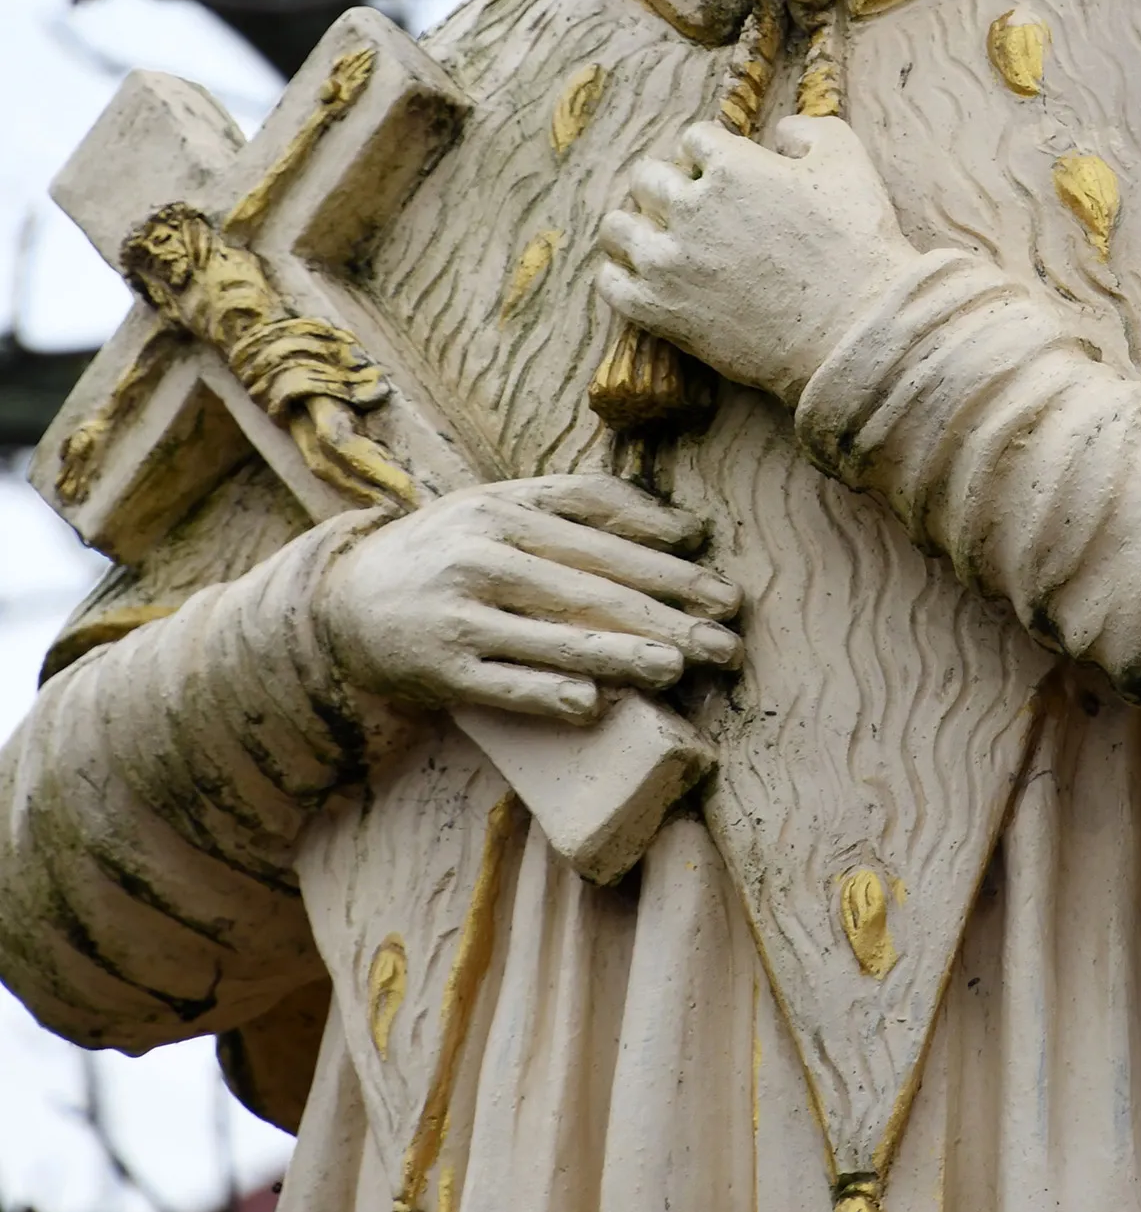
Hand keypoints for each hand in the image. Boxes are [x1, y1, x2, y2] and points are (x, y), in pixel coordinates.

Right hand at [320, 474, 741, 725]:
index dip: (667, 560)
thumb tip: (683, 528)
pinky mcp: (439, 672)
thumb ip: (581, 506)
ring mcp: (460, 615)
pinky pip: (502, 685)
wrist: (345, 599)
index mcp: (505, 509)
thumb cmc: (450, 548)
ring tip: (677, 668)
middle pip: (590, 587)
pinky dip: (546, 695)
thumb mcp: (502, 506)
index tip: (721, 589)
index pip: (601, 533)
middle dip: (666, 615)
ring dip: (621, 655)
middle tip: (724, 640)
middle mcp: (484, 556)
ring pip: (554, 638)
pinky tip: (591, 705)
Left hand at [598, 116, 922, 405]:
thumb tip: (781, 131)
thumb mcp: (847, 160)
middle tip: (685, 204)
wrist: (852, 330)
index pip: (694, 139)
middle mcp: (689, 208)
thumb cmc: (856, 243)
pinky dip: (618, 276)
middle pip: (646, 176)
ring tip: (649, 237)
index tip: (719, 170)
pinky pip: (611, 284)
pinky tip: (636, 276)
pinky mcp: (662, 311)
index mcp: (730, 167)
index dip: (708, 153)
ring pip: (617, 227)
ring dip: (632, 225)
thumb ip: (809, 129)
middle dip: (666, 182)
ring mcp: (670, 261)